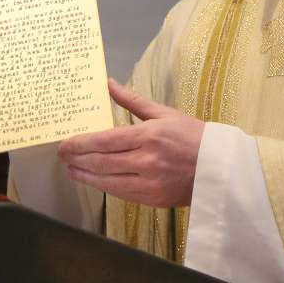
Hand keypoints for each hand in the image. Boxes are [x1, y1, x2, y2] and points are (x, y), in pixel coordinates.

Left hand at [57, 79, 202, 206]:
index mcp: (149, 135)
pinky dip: (105, 187)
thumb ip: (132, 101)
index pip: (105, 141)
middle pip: (101, 162)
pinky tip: (95, 181)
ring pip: (107, 181)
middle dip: (77, 159)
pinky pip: (121, 194)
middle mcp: (147, 160)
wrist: (221, 167)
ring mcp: (149, 182)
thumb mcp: (164, 113)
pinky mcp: (153, 198)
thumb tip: (109, 84)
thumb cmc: (194, 136)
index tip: (65, 143)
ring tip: (72, 170)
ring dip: (86, 176)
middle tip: (63, 156)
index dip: (81, 143)